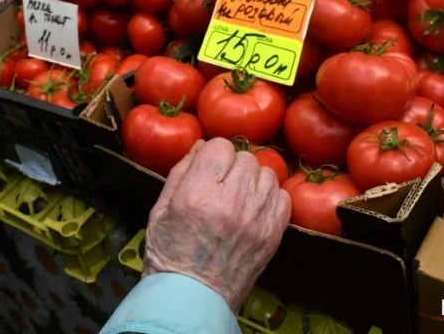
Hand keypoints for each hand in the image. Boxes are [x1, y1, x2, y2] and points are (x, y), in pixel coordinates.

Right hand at [142, 138, 289, 311]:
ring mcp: (257, 219)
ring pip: (267, 174)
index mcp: (199, 194)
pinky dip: (270, 198)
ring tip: (239, 196)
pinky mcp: (273, 234)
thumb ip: (181, 172)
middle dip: (232, 166)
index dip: (213, 154)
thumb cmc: (170, 254)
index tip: (208, 167)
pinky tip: (254, 209)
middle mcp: (231, 202)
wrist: (193, 297)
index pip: (220, 146)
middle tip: (222, 184)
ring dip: (253, 180)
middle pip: (245, 158)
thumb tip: (201, 146)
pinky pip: (282, 197)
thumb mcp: (160, 209)